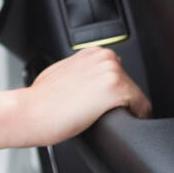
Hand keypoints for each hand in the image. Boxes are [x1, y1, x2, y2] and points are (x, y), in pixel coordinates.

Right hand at [14, 47, 152, 147]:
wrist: (31, 112)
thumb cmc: (39, 99)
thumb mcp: (59, 73)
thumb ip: (79, 71)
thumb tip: (87, 81)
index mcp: (92, 52)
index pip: (119, 75)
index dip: (110, 93)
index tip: (99, 103)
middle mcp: (104, 57)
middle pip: (130, 85)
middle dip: (118, 101)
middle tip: (95, 112)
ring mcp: (112, 72)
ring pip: (137, 97)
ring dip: (124, 109)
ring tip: (98, 116)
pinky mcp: (118, 88)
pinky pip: (142, 108)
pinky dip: (134, 118)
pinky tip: (110, 120)